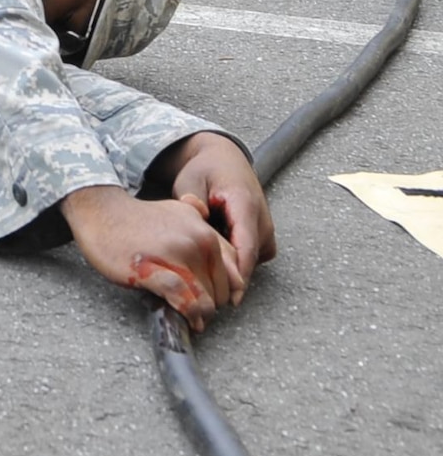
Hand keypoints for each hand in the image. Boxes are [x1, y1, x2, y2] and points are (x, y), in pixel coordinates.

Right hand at [61, 186, 243, 330]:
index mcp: (203, 229)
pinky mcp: (155, 270)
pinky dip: (190, 314)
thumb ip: (198, 218)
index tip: (216, 299)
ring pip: (205, 298)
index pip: (233, 270)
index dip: (227, 291)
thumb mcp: (176, 210)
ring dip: (201, 315)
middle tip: (198, 310)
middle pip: (220, 288)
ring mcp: (176, 255)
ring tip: (194, 320)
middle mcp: (197, 240)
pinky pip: (184, 300)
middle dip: (211, 304)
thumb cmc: (134, 217)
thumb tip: (209, 220)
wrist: (99, 210)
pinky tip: (188, 319)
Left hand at [157, 133, 275, 294]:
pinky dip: (235, 259)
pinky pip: (252, 255)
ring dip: (231, 267)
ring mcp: (265, 227)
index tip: (232, 298)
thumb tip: (194, 232)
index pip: (247, 248)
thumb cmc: (204, 170)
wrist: (221, 157)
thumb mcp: (191, 183)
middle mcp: (262, 218)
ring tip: (203, 263)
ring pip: (251, 260)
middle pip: (250, 258)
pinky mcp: (263, 234)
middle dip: (231, 277)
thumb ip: (193, 208)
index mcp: (245, 205)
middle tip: (204, 290)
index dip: (240, 275)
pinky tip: (213, 252)